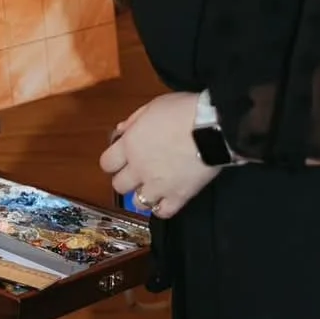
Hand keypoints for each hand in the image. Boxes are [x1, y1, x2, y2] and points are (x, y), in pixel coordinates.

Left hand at [99, 91, 221, 220]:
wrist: (213, 127)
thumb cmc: (183, 111)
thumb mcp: (153, 106)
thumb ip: (134, 120)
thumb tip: (120, 131)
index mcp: (129, 145)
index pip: (106, 163)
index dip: (113, 162)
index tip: (122, 159)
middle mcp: (139, 168)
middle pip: (119, 185)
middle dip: (127, 179)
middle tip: (139, 172)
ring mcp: (158, 185)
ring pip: (138, 202)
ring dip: (143, 195)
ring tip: (154, 186)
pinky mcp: (179, 196)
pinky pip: (163, 212)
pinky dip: (163, 207)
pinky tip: (168, 198)